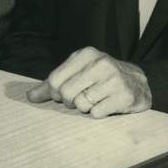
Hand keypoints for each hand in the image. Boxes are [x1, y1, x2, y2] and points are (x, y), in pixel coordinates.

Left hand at [26, 46, 151, 117]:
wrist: (137, 83)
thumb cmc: (100, 79)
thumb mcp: (77, 73)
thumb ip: (52, 84)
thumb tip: (29, 96)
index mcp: (86, 54)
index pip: (55, 80)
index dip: (55, 92)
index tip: (62, 94)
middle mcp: (101, 63)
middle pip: (66, 93)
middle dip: (69, 102)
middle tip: (79, 100)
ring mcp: (114, 79)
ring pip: (81, 104)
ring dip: (85, 108)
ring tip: (96, 99)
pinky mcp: (124, 96)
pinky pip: (97, 113)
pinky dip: (98, 113)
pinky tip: (107, 105)